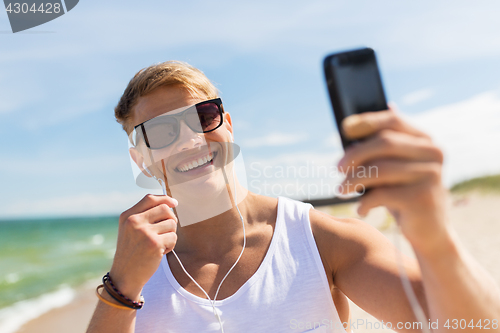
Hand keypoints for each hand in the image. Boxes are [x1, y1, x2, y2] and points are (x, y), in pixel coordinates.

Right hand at [109, 194, 178, 299]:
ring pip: (172, 223)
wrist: (125, 276)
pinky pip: (173, 237)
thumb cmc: (131, 252)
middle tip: (167, 231)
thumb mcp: (130, 230)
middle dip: (171, 219)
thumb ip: (144, 215)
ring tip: (159, 244)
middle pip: (165, 209)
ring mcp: (144, 232)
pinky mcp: (154, 244)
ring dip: (170, 234)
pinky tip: (159, 253)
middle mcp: (134, 221)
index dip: (165, 199)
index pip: (150, 198)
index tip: (174, 203)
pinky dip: (170, 245)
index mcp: (127, 216)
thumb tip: (169, 203)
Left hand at [337, 105, 448, 253]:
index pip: (393, 120)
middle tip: (337, 168)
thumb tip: (349, 128)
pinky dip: (365, 202)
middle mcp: (433, 153)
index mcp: (425, 140)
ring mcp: (431, 175)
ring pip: (381, 169)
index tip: (344, 129)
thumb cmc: (403, 194)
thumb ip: (377, 149)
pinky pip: (382, 194)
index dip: (366, 121)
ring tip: (341, 191)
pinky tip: (361, 209)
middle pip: (384, 142)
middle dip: (355, 155)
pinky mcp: (423, 198)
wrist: (430, 232)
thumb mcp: (391, 170)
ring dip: (353, 180)